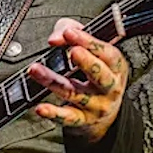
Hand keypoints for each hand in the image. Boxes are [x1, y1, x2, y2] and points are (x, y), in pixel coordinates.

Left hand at [27, 18, 129, 143]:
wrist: (103, 111)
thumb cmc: (94, 70)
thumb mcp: (88, 47)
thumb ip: (69, 33)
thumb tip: (54, 39)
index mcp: (115, 66)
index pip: (106, 53)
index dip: (89, 41)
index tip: (70, 33)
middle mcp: (110, 87)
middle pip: (100, 75)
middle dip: (87, 63)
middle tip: (73, 52)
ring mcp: (97, 105)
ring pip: (75, 93)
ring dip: (54, 81)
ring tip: (36, 69)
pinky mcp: (82, 119)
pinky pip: (68, 117)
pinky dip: (54, 113)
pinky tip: (41, 108)